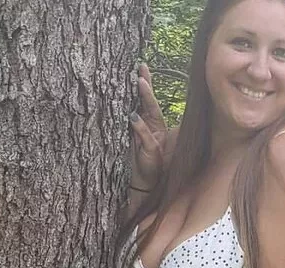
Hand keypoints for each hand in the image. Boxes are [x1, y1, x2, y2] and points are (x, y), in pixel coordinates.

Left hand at [130, 62, 169, 188]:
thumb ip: (134, 126)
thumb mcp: (134, 141)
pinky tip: (133, 115)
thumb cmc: (141, 161)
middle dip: (147, 85)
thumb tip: (130, 112)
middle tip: (141, 68)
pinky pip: (145, 135)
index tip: (140, 69)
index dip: (145, 85)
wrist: (147, 181)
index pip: (147, 101)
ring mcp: (154, 136)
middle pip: (151, 102)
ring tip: (140, 82)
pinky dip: (139, 126)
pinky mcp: (151, 149)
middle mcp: (154, 126)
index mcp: (150, 123)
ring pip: (151, 113)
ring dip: (146, 98)